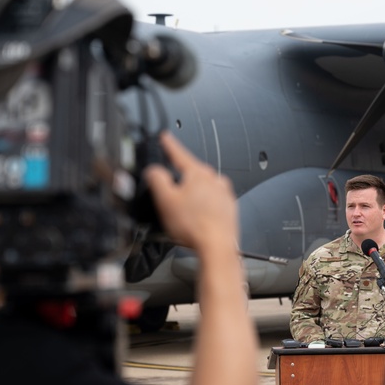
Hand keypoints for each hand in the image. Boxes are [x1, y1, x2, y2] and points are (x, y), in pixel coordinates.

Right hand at [143, 132, 238, 252]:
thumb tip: (154, 170)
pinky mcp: (229, 208)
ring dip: (192, 195)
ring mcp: (224, 194)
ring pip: (203, 188)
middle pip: (192, 173)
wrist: (217, 246)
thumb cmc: (195, 226)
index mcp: (198, 174)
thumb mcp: (165, 200)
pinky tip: (196, 219)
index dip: (170, 145)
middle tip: (170, 193)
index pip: (180, 154)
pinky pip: (212, 202)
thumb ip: (157, 179)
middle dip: (180, 179)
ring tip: (183, 213)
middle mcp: (215, 180)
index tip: (166, 137)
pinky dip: (203, 207)